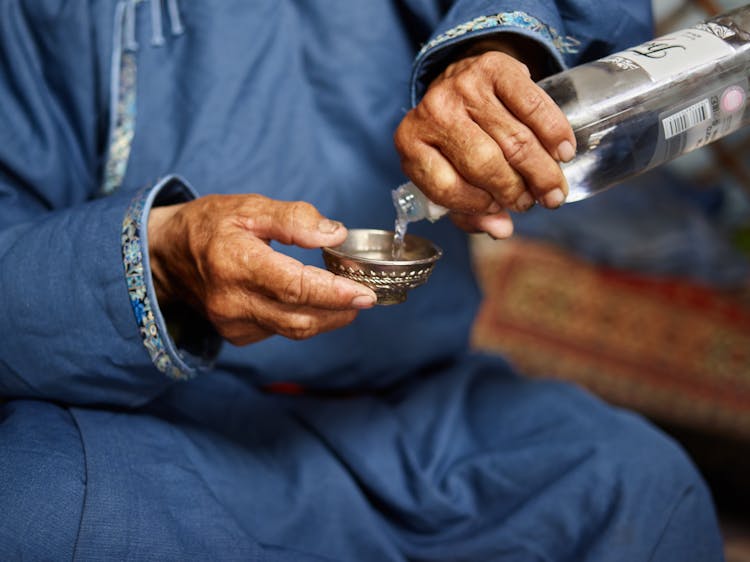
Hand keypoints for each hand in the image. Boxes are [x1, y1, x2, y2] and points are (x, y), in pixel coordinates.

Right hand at [147, 194, 376, 345]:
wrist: (166, 256)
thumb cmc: (209, 225)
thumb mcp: (248, 207)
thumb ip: (293, 218)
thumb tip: (335, 233)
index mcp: (234, 263)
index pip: (293, 286)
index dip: (333, 293)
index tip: (365, 292)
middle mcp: (231, 301)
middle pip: (299, 318)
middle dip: (339, 310)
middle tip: (367, 296)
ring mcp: (232, 323)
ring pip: (293, 330)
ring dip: (327, 318)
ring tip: (349, 300)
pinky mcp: (236, 335)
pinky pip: (279, 331)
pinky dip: (303, 318)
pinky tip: (313, 302)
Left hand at [394, 44, 575, 238]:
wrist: (460, 81)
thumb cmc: (455, 141)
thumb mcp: (449, 175)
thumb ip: (470, 211)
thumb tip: (501, 230)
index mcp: (411, 144)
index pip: (445, 187)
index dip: (478, 205)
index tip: (500, 208)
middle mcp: (433, 112)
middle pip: (485, 164)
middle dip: (517, 191)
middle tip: (536, 202)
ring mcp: (463, 86)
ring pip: (515, 140)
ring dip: (542, 170)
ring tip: (553, 188)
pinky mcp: (495, 67)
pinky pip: (533, 106)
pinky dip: (554, 133)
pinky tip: (563, 152)